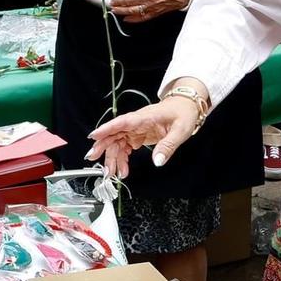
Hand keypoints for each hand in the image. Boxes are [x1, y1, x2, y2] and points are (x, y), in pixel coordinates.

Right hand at [85, 95, 202, 178]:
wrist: (186, 106)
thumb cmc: (183, 113)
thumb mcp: (180, 131)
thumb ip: (168, 146)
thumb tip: (157, 161)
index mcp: (144, 117)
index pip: (122, 122)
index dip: (106, 129)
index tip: (94, 137)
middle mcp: (136, 122)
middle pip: (114, 135)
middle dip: (104, 151)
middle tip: (102, 166)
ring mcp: (135, 129)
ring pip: (117, 144)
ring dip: (113, 159)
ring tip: (114, 174)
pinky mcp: (137, 135)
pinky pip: (124, 147)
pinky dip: (121, 158)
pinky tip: (123, 168)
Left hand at [111, 0, 191, 20]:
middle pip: (128, 0)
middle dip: (118, 1)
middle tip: (112, 1)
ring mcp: (151, 5)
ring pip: (132, 10)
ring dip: (121, 11)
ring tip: (115, 10)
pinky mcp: (155, 12)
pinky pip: (142, 17)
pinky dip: (133, 19)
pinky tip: (126, 19)